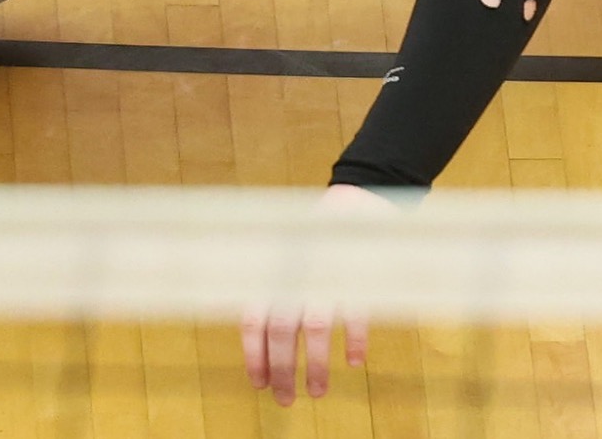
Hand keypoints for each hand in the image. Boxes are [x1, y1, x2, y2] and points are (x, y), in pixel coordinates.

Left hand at [241, 183, 391, 405]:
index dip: (254, 355)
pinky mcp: (357, 273)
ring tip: (317, 391)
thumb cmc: (314, 237)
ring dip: (315, 364)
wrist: (355, 202)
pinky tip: (354, 360)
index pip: (254, 319)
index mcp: (273, 271)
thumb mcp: (281, 257)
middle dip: (282, 369)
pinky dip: (355, 338)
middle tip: (285, 399)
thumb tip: (244, 332)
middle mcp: (295, 274)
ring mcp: (326, 273)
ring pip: (315, 327)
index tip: (259, 384)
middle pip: (282, 330)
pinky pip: (355, 312)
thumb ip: (266, 291)